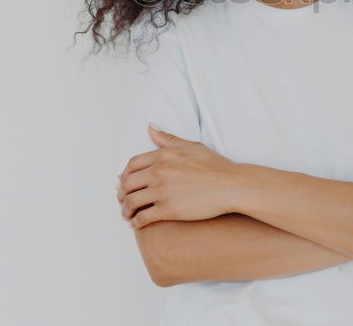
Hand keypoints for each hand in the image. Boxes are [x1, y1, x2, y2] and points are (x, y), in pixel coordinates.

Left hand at [116, 125, 241, 228]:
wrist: (231, 186)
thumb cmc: (215, 166)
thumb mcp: (192, 146)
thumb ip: (168, 139)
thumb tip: (150, 128)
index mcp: (163, 155)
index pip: (132, 164)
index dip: (124, 175)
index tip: (124, 183)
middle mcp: (159, 172)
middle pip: (127, 183)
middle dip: (121, 194)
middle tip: (122, 201)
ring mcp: (162, 191)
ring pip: (131, 202)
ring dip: (125, 210)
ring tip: (127, 216)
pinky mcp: (168, 210)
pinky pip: (143, 217)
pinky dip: (136, 222)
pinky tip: (137, 224)